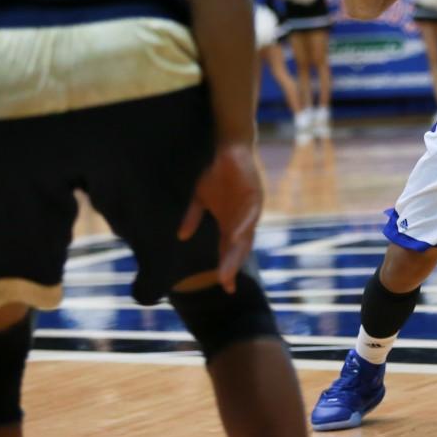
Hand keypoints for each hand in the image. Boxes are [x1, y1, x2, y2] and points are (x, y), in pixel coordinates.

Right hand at [177, 143, 262, 292]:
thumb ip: (193, 216)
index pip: (230, 251)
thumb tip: (181, 237)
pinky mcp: (255, 194)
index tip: (225, 288)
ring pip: (246, 234)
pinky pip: (250, 212)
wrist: (229, 147)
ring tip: (230, 267)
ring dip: (238, 250)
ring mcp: (251, 208)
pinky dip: (243, 224)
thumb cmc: (216, 174)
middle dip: (232, 265)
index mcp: (231, 223)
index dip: (228, 268)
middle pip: (240, 248)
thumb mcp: (200, 197)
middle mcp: (244, 219)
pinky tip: (236, 236)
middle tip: (225, 283)